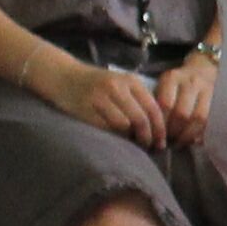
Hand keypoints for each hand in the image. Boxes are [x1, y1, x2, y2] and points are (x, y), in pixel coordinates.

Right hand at [46, 55, 167, 145]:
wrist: (64, 76)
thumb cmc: (98, 84)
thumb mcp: (122, 84)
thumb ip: (138, 100)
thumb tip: (158, 129)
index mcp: (131, 81)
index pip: (153, 108)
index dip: (160, 129)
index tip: (161, 143)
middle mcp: (117, 87)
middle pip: (141, 119)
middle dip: (148, 138)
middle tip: (149, 148)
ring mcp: (100, 98)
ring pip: (124, 125)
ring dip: (131, 139)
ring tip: (134, 146)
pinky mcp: (86, 109)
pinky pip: (106, 129)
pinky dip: (115, 137)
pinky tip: (117, 140)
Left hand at [162, 54, 216, 146]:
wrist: (204, 68)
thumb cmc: (179, 82)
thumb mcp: (165, 85)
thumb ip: (159, 103)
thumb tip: (153, 131)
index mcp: (172, 78)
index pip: (165, 105)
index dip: (162, 124)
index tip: (158, 136)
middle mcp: (190, 82)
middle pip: (182, 113)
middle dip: (175, 132)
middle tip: (169, 142)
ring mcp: (207, 89)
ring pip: (198, 118)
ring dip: (188, 134)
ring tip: (181, 142)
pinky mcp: (218, 98)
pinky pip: (210, 120)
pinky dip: (202, 133)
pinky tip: (194, 139)